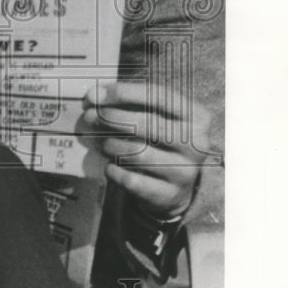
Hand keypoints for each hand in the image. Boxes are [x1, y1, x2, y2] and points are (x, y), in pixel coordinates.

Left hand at [81, 81, 210, 218]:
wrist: (176, 188)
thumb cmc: (161, 142)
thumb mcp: (157, 117)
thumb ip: (129, 103)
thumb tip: (94, 96)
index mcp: (197, 116)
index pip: (158, 96)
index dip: (124, 92)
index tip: (95, 93)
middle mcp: (197, 143)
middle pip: (148, 124)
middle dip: (112, 118)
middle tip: (90, 116)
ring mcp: (186, 171)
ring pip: (137, 153)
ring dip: (110, 145)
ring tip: (100, 142)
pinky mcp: (170, 195)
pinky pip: (131, 180)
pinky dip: (113, 170)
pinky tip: (109, 165)